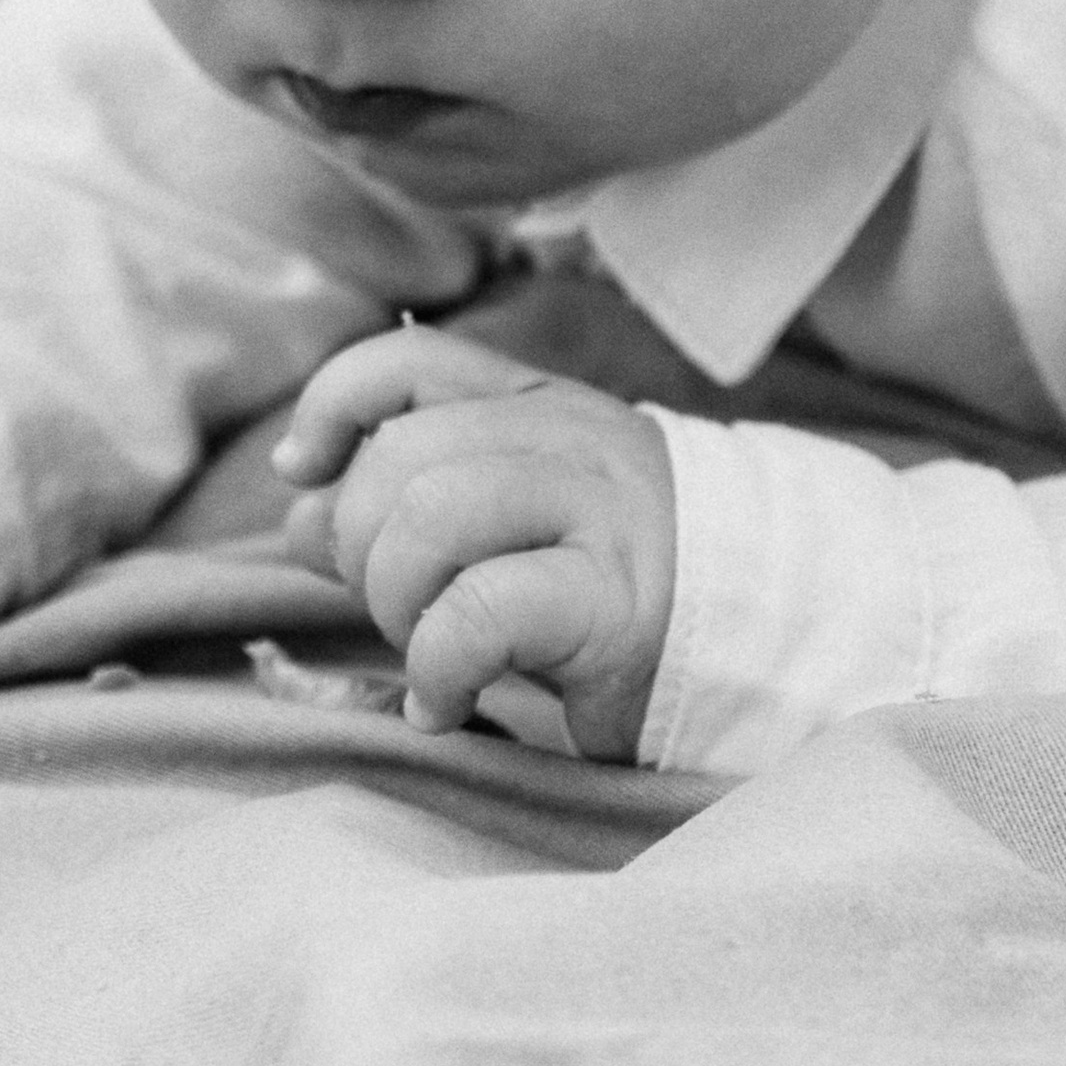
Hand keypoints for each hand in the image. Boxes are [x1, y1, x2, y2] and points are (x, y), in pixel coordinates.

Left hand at [271, 327, 675, 760]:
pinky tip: (444, 703)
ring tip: (424, 654)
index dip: (331, 407)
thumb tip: (298, 511)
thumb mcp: (512, 527)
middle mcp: (571, 439)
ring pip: (431, 516)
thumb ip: (409, 507)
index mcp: (541, 403)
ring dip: (395, 603)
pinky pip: (477, 615)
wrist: (767, 650)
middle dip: (358, 545)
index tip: (303, 474)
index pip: (408, 362)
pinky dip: (434, 670)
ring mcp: (601, 515)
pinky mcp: (616, 604)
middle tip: (395, 611)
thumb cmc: (616, 594)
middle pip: (400, 454)